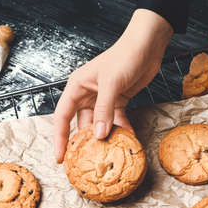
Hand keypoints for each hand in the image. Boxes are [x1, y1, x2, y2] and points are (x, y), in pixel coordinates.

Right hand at [53, 9, 172, 162]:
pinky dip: (121, 129)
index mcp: (77, 87)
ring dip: (105, 137)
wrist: (147, 46)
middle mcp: (87, 94)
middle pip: (80, 123)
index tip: (60, 157)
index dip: (60, 138)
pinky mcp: (119, 101)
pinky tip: (127, 138)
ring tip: (108, 153)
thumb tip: (98, 135)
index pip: (62, 116)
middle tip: (85, 162)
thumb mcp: (111, 83)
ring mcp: (103, 99)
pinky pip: (116, 120)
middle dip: (83, 142)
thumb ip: (104, 110)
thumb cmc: (124, 56)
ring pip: (99, 124)